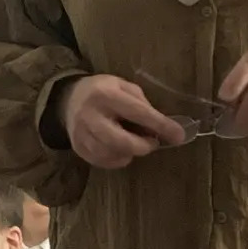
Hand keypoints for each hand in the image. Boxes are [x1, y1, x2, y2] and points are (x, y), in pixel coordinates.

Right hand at [57, 76, 186, 169]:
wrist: (68, 99)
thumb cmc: (103, 91)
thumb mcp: (123, 86)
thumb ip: (141, 104)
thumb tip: (159, 128)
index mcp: (106, 94)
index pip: (138, 113)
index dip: (160, 125)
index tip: (179, 136)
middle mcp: (91, 115)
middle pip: (122, 141)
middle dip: (143, 146)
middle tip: (153, 143)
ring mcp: (82, 133)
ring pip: (112, 154)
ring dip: (131, 153)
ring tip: (135, 144)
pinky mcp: (78, 147)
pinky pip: (103, 162)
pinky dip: (118, 159)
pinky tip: (121, 150)